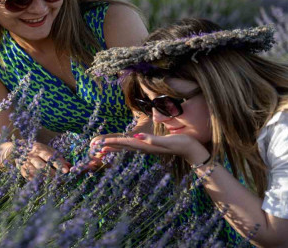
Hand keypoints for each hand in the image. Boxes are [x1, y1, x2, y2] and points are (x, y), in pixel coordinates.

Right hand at [13, 141, 71, 179]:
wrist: (19, 149)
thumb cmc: (38, 150)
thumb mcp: (48, 150)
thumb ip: (58, 158)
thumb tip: (69, 165)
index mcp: (39, 149)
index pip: (50, 157)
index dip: (58, 164)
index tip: (66, 171)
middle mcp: (31, 156)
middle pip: (41, 166)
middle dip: (51, 173)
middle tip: (61, 179)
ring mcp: (26, 163)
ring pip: (35, 172)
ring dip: (44, 178)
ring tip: (53, 183)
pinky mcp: (22, 170)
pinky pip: (28, 177)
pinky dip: (36, 181)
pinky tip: (43, 184)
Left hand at [93, 133, 209, 165]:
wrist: (192, 150)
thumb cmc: (182, 143)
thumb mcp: (167, 141)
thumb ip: (152, 140)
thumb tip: (137, 137)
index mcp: (146, 146)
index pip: (126, 143)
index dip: (113, 142)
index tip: (101, 143)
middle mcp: (144, 148)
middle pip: (123, 147)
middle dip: (109, 147)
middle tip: (95, 149)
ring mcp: (147, 148)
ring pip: (127, 148)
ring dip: (114, 148)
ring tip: (103, 149)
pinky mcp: (150, 147)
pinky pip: (133, 147)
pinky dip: (124, 146)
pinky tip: (121, 146)